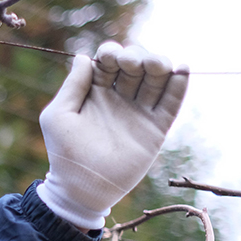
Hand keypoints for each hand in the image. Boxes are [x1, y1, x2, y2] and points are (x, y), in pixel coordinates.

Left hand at [36, 42, 188, 229]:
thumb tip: (84, 56)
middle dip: (137, 56)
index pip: (109, 60)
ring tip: (158, 64)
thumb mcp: (58, 116)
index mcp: (94, 91)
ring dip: (160, 64)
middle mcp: (119, 97)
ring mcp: (138, 111)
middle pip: (136, 64)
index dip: (111, 52)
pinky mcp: (155, 128)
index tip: (109, 57)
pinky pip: (171, 102)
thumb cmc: (64, 153)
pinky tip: (182, 69)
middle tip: (131, 63)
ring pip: (156, 78)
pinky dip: (180, 84)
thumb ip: (72, 86)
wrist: (82, 189)